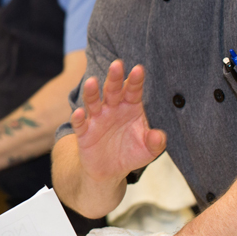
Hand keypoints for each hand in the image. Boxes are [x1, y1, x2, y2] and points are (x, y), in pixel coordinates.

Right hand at [71, 60, 166, 184]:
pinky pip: (80, 123)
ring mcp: (97, 119)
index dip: (135, 81)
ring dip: (92, 92)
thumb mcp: (147, 150)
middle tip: (116, 64)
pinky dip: (78, 118)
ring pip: (93, 102)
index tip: (139, 70)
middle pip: (112, 90)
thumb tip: (159, 136)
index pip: (133, 91)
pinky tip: (79, 112)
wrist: (109, 170)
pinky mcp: (84, 132)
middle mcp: (112, 108)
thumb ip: (155, 142)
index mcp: (130, 107)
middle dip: (114, 78)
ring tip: (92, 82)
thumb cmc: (130, 153)